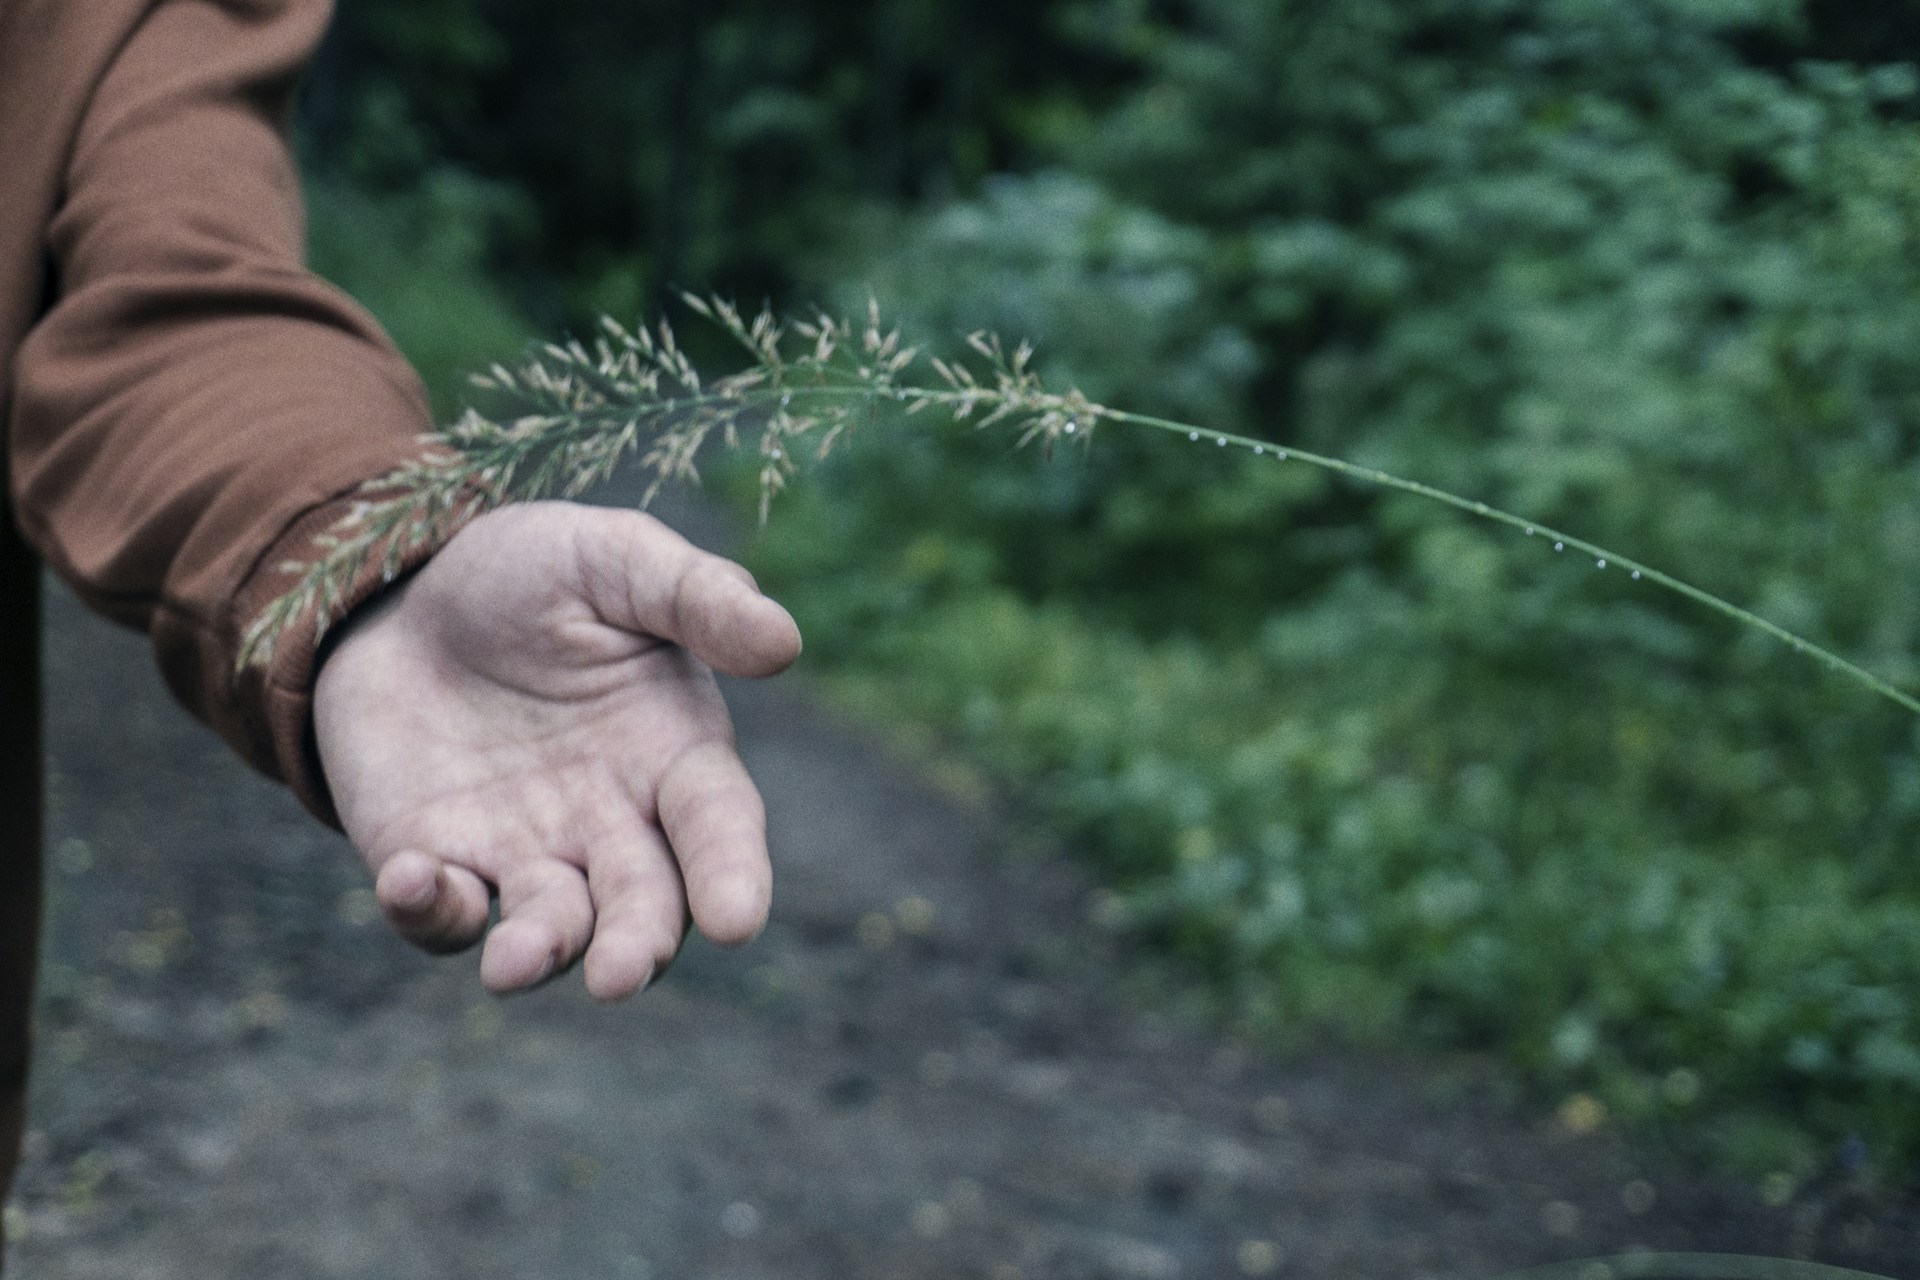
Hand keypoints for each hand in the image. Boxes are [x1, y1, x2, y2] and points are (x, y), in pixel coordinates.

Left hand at [311, 501, 801, 999]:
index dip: (732, 875)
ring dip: (539, 953)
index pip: (718, 827)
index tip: (736, 921)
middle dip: (636, 945)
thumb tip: (784, 642)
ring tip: (514, 962)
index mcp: (674, 754)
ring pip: (551, 929)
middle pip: (643, 903)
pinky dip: (429, 912)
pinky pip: (442, 915)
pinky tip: (412, 878)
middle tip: (619, 974)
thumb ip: (696, 597)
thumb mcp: (619, 558)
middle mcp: (612, 822)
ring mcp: (525, 852)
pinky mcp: (436, 862)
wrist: (404, 586)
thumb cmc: (536, 572)